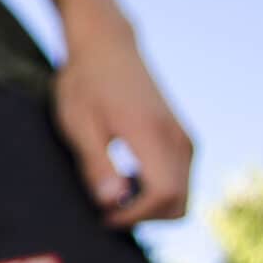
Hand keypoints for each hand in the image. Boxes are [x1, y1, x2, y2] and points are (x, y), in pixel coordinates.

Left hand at [53, 29, 193, 226]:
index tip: (104, 216)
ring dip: (152, 205)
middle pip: (179, 203)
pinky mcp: (183, 136)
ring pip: (183, 194)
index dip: (135, 215)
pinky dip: (158, 190)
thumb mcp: (78, 124)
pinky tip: (127, 177)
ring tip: (114, 188)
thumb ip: (96, 164)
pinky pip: (181, 179)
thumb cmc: (85, 83)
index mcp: (151, 134)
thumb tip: (111, 203)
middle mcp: (178, 138)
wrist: (106, 45)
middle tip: (107, 207)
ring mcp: (184, 137)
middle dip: (145, 217)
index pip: (163, 194)